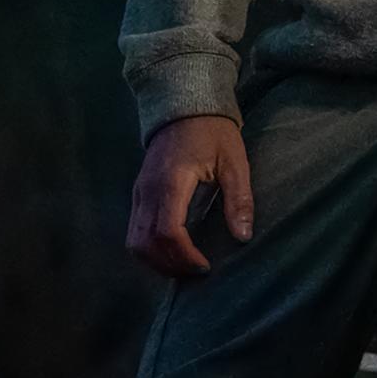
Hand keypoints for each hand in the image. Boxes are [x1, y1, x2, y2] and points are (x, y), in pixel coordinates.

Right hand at [128, 113, 253, 277]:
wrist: (184, 106)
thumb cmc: (212, 132)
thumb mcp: (234, 162)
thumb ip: (238, 199)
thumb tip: (243, 236)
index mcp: (172, 182)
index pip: (167, 231)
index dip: (184, 256)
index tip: (205, 265)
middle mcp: (147, 191)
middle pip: (145, 243)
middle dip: (170, 265)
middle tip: (197, 271)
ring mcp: (138, 193)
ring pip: (134, 242)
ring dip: (156, 262)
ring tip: (184, 266)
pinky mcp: (137, 194)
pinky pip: (134, 231)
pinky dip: (148, 250)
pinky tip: (171, 252)